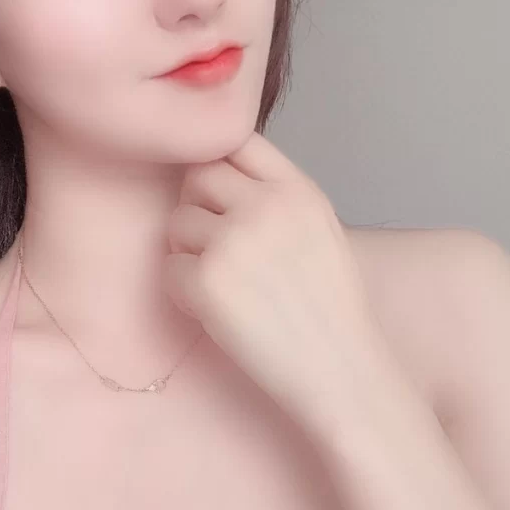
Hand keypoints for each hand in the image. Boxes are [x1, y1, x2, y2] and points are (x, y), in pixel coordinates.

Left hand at [164, 132, 399, 435]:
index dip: (220, 168)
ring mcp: (233, 240)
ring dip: (187, 252)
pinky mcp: (206, 280)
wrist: (340, 369)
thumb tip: (216, 178)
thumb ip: (276, 197)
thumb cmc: (329, 309)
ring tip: (222, 285)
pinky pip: (169, 269)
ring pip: (176, 222)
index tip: (224, 203)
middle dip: (198, 209)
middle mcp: (266, 205)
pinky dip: (183, 291)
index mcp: (298, 189)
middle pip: (197, 176)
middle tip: (216, 249)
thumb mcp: (319, 230)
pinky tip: (216, 311)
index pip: (237, 141)